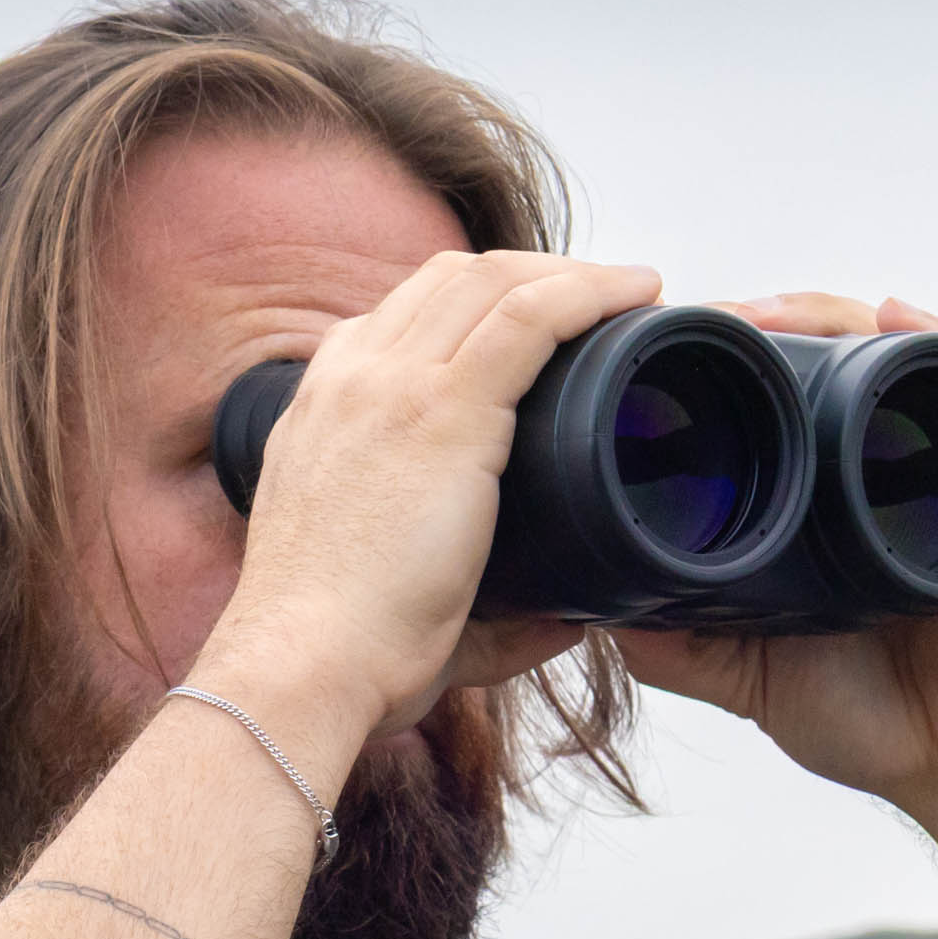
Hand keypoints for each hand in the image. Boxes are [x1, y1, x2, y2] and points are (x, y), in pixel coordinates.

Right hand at [202, 251, 660, 741]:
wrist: (302, 663)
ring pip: (496, 282)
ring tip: (631, 293)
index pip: (405, 315)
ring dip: (572, 276)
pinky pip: (528, 316)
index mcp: (325, 405)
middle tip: (600, 307)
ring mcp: (395, 385)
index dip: (479, 304)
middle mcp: (352, 375)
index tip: (540, 329)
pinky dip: (589, 293)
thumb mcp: (391, 590)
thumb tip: (567, 618)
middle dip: (532, 275)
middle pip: (454, 279)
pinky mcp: (445, 412)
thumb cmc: (344, 650)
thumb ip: (485, 604)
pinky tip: (635, 293)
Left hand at [612, 294, 937, 805]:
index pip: (763, 405)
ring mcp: (929, 465)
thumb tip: (582, 602)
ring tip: (761, 316)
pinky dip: (931, 338)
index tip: (646, 350)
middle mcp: (867, 470)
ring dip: (820, 320)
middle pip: (816, 360)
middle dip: (756, 325)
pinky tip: (887, 316)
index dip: (711, 368)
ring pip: (876, 356)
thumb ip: (671, 643)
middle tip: (695, 317)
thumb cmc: (865, 716)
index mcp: (811, 503)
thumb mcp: (741, 673)